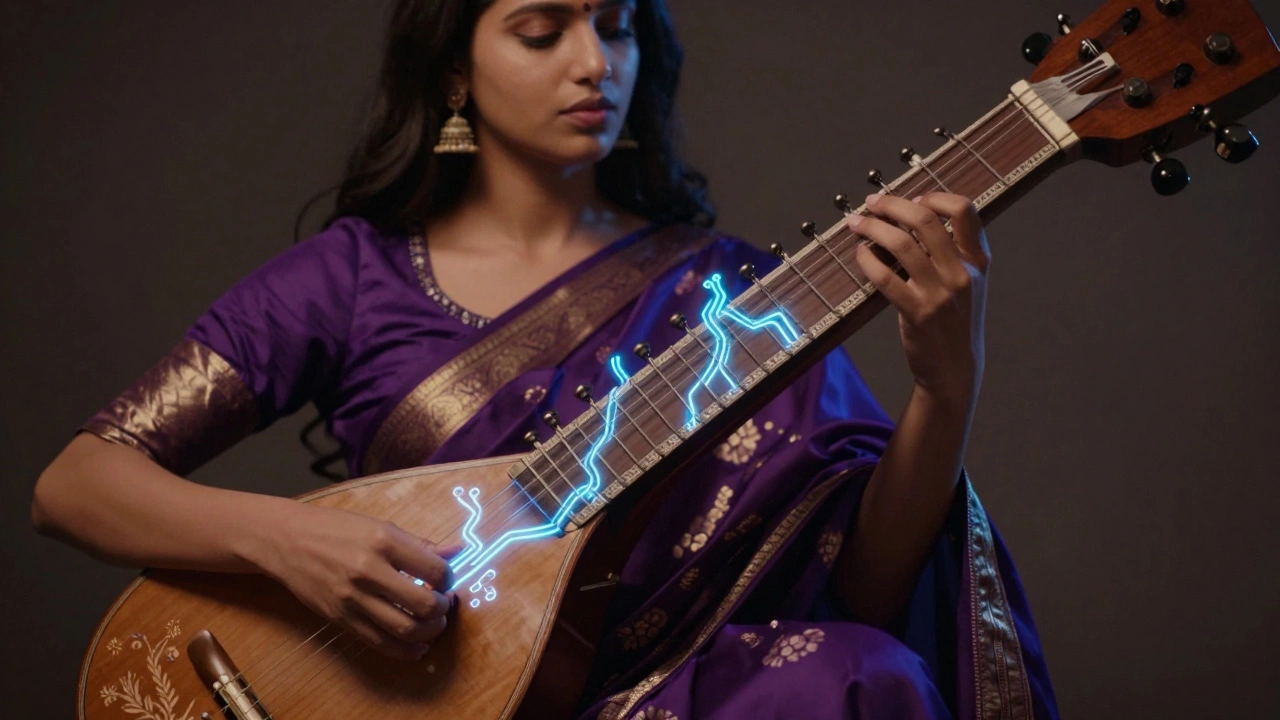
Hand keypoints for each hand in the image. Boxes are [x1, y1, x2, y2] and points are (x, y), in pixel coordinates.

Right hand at [255, 503, 455, 660]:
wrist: (286, 540)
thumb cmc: (335, 528)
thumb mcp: (380, 525)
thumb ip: (420, 543)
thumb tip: (457, 551)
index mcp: (383, 541)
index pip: (434, 569)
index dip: (449, 579)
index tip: (445, 580)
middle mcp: (369, 571)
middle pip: (423, 604)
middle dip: (443, 609)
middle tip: (444, 605)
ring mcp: (353, 599)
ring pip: (404, 629)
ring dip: (429, 632)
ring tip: (434, 624)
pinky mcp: (341, 619)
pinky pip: (379, 643)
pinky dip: (405, 650)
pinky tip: (418, 646)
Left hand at [849, 192, 989, 411]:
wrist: (955, 369)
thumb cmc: (954, 322)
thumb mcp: (967, 284)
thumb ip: (951, 254)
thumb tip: (912, 220)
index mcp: (977, 261)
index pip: (965, 211)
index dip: (935, 197)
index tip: (914, 199)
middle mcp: (962, 273)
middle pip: (925, 220)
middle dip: (892, 205)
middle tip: (872, 202)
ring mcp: (940, 293)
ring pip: (902, 244)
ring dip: (873, 227)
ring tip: (856, 223)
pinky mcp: (917, 312)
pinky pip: (885, 276)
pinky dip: (867, 259)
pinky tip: (860, 254)